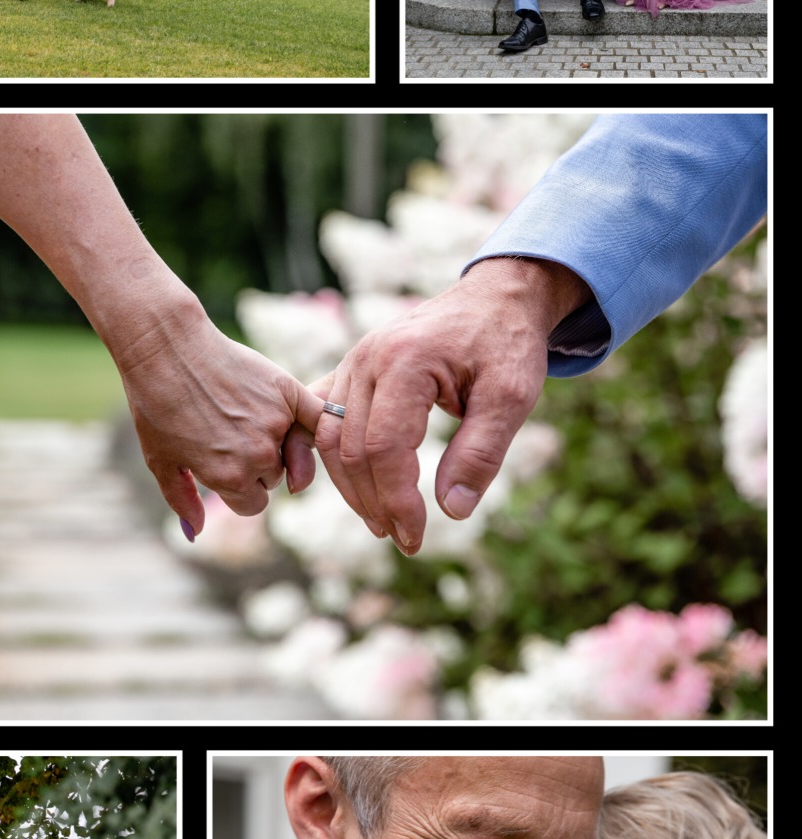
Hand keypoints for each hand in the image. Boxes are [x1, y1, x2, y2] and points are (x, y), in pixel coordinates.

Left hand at [116, 293, 326, 532]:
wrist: (167, 349)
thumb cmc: (155, 405)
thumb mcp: (160, 460)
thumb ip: (182, 500)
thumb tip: (197, 532)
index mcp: (230, 480)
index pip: (254, 504)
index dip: (238, 489)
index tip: (222, 467)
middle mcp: (259, 456)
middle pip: (273, 477)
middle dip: (257, 464)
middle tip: (227, 434)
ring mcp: (276, 424)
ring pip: (292, 451)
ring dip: (279, 441)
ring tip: (245, 414)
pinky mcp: (288, 392)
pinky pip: (319, 419)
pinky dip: (316, 421)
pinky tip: (303, 418)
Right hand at [289, 256, 591, 550]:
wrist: (495, 298)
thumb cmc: (506, 345)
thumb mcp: (512, 397)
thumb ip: (482, 452)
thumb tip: (451, 511)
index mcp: (406, 361)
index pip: (384, 448)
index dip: (397, 501)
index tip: (418, 537)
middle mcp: (367, 358)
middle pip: (351, 450)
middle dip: (375, 503)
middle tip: (405, 540)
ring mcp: (353, 362)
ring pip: (331, 439)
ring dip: (352, 488)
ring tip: (385, 523)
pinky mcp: (352, 370)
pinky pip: (326, 420)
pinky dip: (336, 458)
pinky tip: (358, 489)